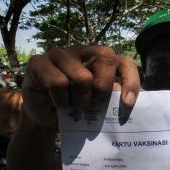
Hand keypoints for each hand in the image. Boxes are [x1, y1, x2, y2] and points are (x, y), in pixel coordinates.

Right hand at [21, 45, 139, 126]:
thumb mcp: (97, 106)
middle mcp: (82, 52)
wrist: (45, 117)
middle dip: (103, 88)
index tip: (128, 103)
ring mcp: (60, 54)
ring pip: (82, 76)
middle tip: (94, 104)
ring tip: (75, 108)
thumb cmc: (75, 109)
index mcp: (100, 60)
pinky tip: (59, 105)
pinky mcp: (39, 62)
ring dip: (81, 100)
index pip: (124, 62)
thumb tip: (124, 100)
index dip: (130, 81)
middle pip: (106, 59)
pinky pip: (58, 83)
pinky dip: (61, 101)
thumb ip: (110, 98)